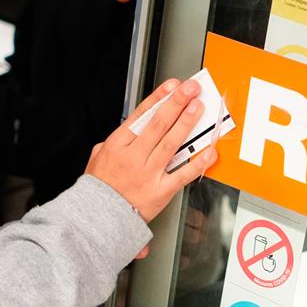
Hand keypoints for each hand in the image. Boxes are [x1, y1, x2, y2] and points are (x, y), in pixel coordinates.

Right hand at [85, 77, 217, 222]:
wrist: (98, 219)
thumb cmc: (99, 189)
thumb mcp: (97, 158)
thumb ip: (113, 142)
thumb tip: (128, 129)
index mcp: (118, 145)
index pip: (141, 115)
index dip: (158, 98)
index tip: (172, 86)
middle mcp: (134, 157)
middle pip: (159, 125)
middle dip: (177, 103)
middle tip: (191, 90)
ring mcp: (148, 174)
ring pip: (171, 143)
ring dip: (186, 123)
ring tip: (198, 108)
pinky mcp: (161, 191)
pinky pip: (183, 174)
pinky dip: (198, 162)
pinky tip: (210, 151)